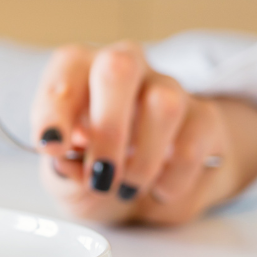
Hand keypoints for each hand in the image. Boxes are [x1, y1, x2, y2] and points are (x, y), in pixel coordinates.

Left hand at [31, 41, 256, 225]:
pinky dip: (173, 175)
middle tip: (100, 175)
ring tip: (127, 188)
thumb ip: (61, 173)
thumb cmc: (94, 168)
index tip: (52, 148)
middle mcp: (125, 67)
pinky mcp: (203, 116)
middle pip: (120, 68)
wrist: (150, 186)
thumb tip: (66, 162)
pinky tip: (158, 190)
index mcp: (80, 69)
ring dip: (143, 159)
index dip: (56, 109)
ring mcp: (167, 87)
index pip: (67, 69)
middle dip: (107, 128)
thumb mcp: (66, 179)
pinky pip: (193, 141)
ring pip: (164, 104)